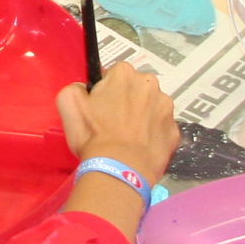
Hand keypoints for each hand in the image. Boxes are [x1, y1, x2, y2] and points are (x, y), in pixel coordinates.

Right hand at [56, 62, 176, 184]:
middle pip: (135, 88)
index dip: (104, 91)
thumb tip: (83, 89)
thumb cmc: (94, 136)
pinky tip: (139, 146)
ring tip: (127, 137)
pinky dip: (152, 134)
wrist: (120, 169)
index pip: (112, 74)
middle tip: (112, 123)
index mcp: (124, 74)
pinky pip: (160, 127)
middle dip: (126, 101)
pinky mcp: (175, 130)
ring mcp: (167, 108)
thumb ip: (75, 87)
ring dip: (141, 116)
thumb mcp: (69, 105)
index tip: (99, 108)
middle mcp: (150, 84)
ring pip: (151, 107)